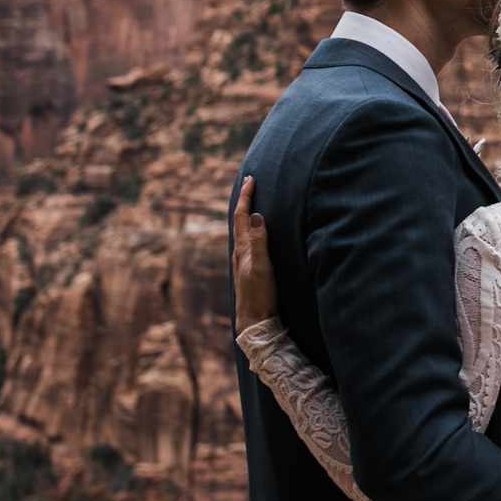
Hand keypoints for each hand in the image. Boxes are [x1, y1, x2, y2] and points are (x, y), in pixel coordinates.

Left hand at [229, 176, 277, 331]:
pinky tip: (255, 235)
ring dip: (247, 214)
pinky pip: (248, 242)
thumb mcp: (261, 266)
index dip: (246, 197)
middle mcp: (240, 252)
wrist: (254, 321)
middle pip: (239, 220)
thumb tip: (257, 215)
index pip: (242, 216)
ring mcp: (243, 261)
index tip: (251, 178)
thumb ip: (259, 241)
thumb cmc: (259, 295)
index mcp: (242, 248)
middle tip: (249, 183)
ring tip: (251, 203)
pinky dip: (251, 229)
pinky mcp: (249, 269)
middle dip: (244, 201)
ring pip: (242, 231)